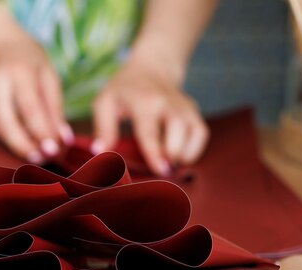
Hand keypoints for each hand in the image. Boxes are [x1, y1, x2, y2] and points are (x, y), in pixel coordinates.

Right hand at [0, 22, 71, 162]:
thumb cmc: (28, 58)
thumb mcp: (48, 74)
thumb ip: (55, 107)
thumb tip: (63, 138)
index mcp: (18, 72)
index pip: (30, 110)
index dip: (41, 133)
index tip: (53, 150)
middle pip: (7, 124)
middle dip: (24, 146)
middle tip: (40, 158)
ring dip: (15, 144)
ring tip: (33, 153)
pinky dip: (6, 134)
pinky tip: (18, 139)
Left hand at [92, 57, 208, 175]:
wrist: (152, 68)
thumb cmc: (125, 89)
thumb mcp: (105, 102)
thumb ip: (103, 129)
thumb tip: (100, 152)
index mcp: (144, 102)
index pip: (151, 132)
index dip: (155, 153)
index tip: (160, 170)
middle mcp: (168, 104)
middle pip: (178, 134)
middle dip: (171, 156)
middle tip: (160, 170)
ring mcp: (184, 107)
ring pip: (194, 134)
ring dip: (184, 155)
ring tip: (168, 164)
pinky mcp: (194, 112)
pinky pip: (201, 134)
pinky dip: (194, 149)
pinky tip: (179, 156)